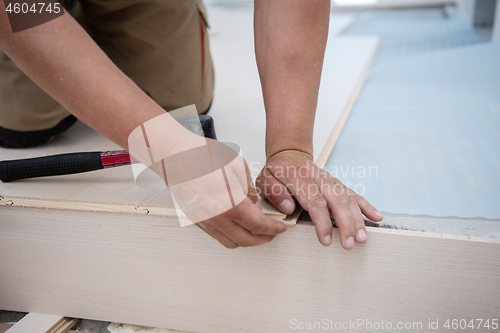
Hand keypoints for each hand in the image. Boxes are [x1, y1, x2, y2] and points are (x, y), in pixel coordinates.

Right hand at [158, 138, 286, 248]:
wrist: (174, 156)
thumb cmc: (202, 156)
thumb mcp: (237, 167)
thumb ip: (250, 190)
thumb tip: (254, 205)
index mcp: (231, 206)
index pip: (259, 226)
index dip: (273, 229)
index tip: (280, 228)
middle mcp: (217, 219)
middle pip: (247, 240)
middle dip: (263, 238)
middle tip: (272, 232)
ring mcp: (204, 222)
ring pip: (231, 242)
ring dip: (246, 239)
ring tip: (255, 229)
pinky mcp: (196, 220)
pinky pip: (217, 235)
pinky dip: (230, 234)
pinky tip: (236, 223)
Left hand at [256, 150, 382, 249]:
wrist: (290, 155)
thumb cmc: (277, 171)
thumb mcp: (265, 179)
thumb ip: (275, 193)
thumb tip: (288, 208)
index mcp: (301, 179)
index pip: (315, 202)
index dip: (322, 222)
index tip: (326, 239)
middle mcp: (320, 179)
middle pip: (337, 201)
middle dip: (346, 224)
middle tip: (350, 244)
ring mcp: (332, 182)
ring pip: (349, 199)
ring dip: (358, 219)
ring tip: (362, 238)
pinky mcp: (338, 184)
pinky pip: (354, 194)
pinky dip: (366, 205)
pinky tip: (376, 217)